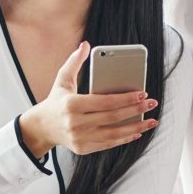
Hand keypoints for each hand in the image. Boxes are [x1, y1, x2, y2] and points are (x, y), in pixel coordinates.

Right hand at [19, 41, 157, 156]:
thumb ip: (74, 62)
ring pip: (114, 133)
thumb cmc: (56, 101)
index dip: (125, 99)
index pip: (105, 102)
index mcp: (72, 105)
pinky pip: (109, 143)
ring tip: (150, 121)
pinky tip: (136, 131)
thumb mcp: (62, 80)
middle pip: (113, 117)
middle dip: (135, 110)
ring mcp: (80, 138)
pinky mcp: (83, 148)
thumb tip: (85, 45)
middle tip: (151, 104)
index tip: (142, 94)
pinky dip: (124, 138)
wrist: (42, 127)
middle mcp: (76, 123)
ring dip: (135, 128)